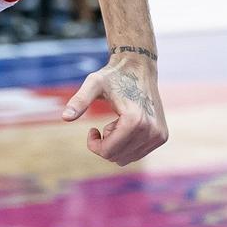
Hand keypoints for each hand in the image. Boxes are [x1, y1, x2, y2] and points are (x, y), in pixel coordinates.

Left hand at [61, 51, 168, 165]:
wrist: (139, 68)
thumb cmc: (113, 76)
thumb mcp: (93, 84)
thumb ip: (79, 100)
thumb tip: (65, 117)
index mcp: (135, 121)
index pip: (108, 152)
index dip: (94, 144)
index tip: (92, 129)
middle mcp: (152, 131)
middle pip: (117, 157)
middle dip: (105, 144)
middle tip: (106, 124)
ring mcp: (159, 135)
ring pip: (127, 158)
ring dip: (116, 144)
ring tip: (117, 123)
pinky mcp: (162, 136)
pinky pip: (138, 154)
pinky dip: (127, 144)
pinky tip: (126, 125)